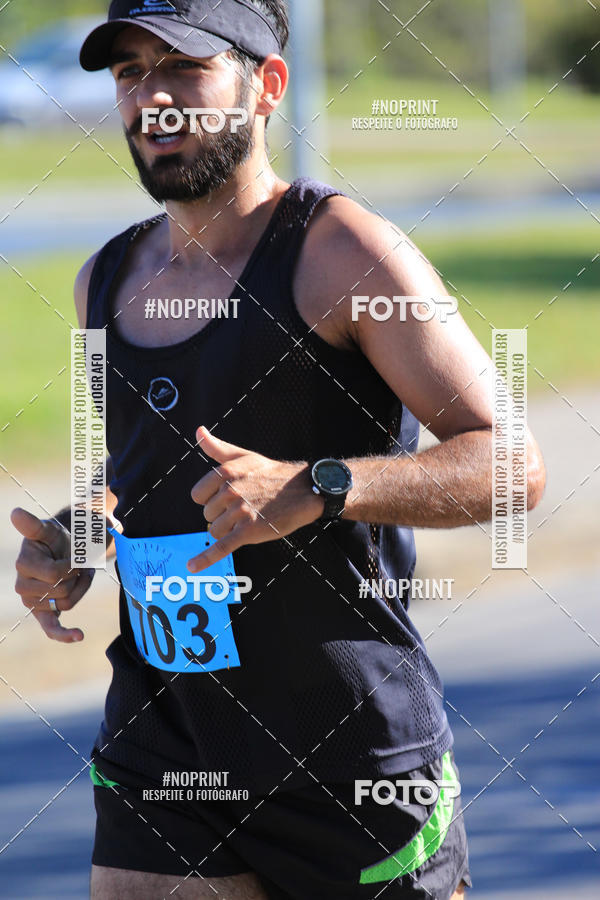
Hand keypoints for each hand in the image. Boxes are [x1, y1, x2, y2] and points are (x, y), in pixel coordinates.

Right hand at [10, 508, 94, 642]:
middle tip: (76, 564)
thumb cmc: (57, 540)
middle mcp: (23, 585)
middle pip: (62, 590)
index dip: (72, 565)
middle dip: (76, 576)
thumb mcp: (48, 530)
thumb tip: (15, 513)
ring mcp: (32, 601)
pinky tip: (79, 635)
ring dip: (79, 588)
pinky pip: (52, 629)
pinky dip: (64, 634)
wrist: (66, 551)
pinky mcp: (43, 613)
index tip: (74, 555)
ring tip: (76, 574)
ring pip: (67, 604)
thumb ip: (34, 525)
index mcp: (24, 563)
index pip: (56, 574)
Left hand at [188, 426, 323, 572]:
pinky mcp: (248, 532)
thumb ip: (217, 447)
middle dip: (222, 514)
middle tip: (246, 507)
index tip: (227, 497)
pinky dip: (205, 558)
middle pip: (207, 514)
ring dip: (228, 529)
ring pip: (214, 530)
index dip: (210, 499)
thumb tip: (198, 432)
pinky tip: (192, 566)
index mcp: (225, 472)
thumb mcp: (244, 456)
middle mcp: (230, 491)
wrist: (304, 491)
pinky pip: (221, 547)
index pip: (198, 495)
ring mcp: (239, 512)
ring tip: (249, 519)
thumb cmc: (272, 474)